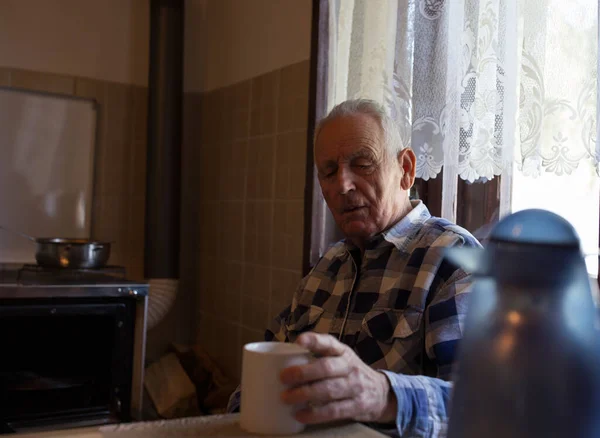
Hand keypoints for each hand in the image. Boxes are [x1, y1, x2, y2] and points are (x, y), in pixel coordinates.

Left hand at [279, 332, 396, 424]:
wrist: (381, 392)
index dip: (314, 341)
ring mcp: (355, 387)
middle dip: (303, 373)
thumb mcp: (339, 358)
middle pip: (326, 368)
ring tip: (286, 398)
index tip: (299, 341)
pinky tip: (300, 414)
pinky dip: (315, 414)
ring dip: (305, 394)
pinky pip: (334, 410)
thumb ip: (318, 357)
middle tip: (283, 377)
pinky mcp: (357, 406)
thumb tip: (280, 360)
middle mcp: (350, 367)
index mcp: (342, 352)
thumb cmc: (349, 373)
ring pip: (329, 390)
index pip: (328, 343)